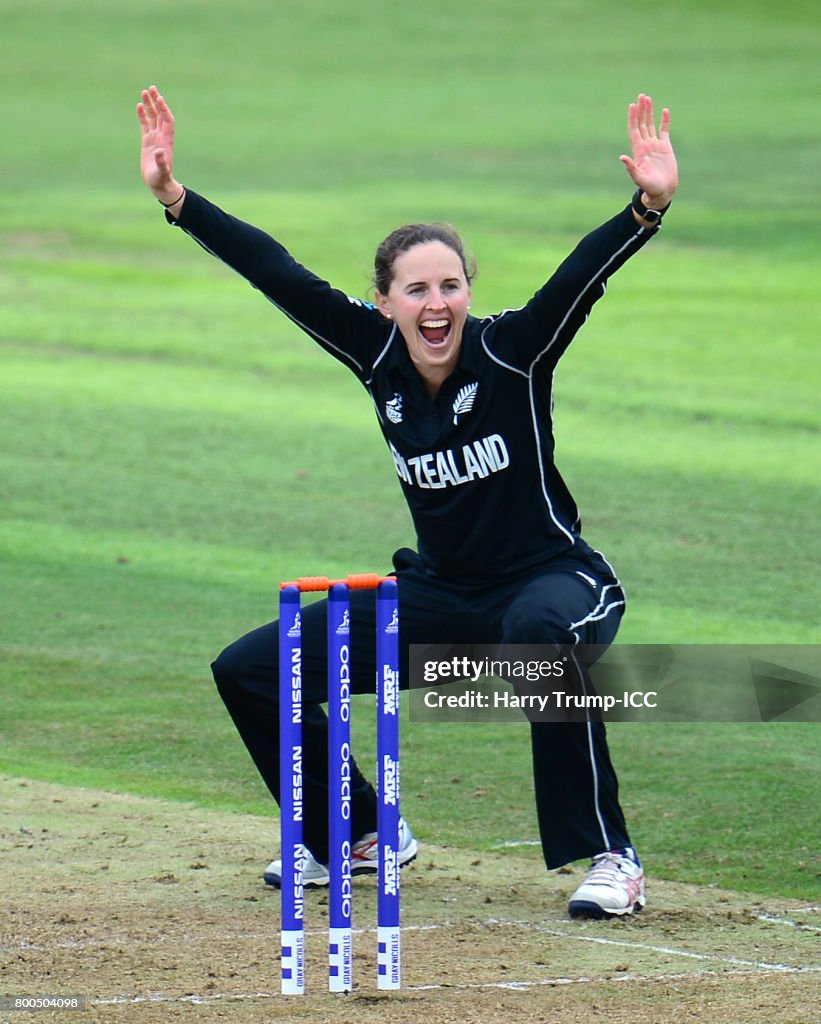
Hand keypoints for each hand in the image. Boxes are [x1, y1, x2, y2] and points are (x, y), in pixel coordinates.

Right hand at [136, 86, 183, 206]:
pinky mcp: (147, 142)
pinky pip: (145, 125)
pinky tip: (139, 105)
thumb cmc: (161, 180)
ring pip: (153, 118)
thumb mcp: (161, 172)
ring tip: (144, 91)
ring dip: (150, 105)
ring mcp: (154, 139)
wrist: (159, 185)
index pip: (167, 120)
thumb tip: (160, 152)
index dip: (164, 109)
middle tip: (152, 88)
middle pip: (161, 115)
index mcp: (166, 141)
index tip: (159, 98)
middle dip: (157, 102)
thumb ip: (162, 163)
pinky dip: (143, 115)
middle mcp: (162, 137)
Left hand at [619, 94, 677, 207]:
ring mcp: (655, 145)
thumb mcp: (639, 178)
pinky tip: (664, 110)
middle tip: (641, 96)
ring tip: (648, 99)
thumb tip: (621, 157)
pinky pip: (664, 130)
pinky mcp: (665, 147)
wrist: (662, 191)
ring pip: (650, 124)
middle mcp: (645, 146)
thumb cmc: (650, 187)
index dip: (632, 118)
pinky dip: (664, 121)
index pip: (634, 130)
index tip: (632, 105)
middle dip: (641, 110)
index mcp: (638, 151)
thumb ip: (631, 167)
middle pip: (641, 124)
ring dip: (649, 112)